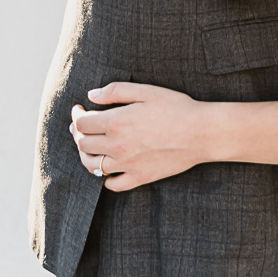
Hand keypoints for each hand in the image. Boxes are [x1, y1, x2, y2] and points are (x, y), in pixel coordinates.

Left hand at [69, 82, 208, 191]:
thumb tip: (91, 95)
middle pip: (83, 145)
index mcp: (116, 123)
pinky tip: (109, 169)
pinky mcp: (139, 178)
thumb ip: (115, 91)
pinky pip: (113, 185)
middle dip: (78, 134)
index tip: (79, 110)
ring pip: (93, 166)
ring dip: (86, 156)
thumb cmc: (176, 107)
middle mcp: (117, 147)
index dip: (77, 116)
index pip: (83, 124)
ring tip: (89, 147)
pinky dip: (106, 179)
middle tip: (82, 126)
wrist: (200, 133)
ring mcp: (127, 165)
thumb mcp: (146, 91)